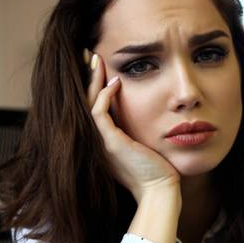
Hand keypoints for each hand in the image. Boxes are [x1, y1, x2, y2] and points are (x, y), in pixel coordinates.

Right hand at [85, 50, 179, 202]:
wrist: (159, 190)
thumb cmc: (158, 170)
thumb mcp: (143, 143)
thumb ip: (137, 127)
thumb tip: (146, 108)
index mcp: (103, 140)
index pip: (91, 106)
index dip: (92, 85)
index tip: (98, 66)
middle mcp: (97, 140)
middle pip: (83, 101)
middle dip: (85, 75)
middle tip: (88, 52)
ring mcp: (101, 142)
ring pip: (88, 103)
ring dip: (92, 79)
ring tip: (97, 58)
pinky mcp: (111, 142)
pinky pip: (99, 112)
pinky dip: (105, 94)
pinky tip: (116, 81)